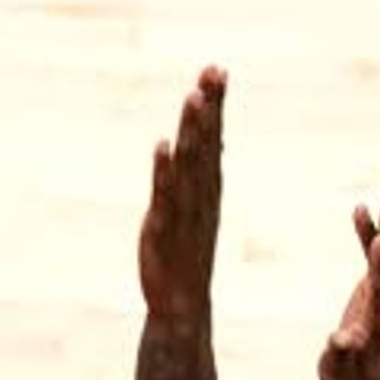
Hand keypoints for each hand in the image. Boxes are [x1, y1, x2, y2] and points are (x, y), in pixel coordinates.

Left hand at [137, 67, 226, 319]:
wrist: (181, 311)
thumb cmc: (187, 257)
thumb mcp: (198, 211)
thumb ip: (203, 173)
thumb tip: (212, 138)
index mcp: (208, 191)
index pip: (214, 140)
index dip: (216, 106)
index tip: (218, 69)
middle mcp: (200, 199)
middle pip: (206, 146)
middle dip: (209, 108)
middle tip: (212, 70)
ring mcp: (183, 216)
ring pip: (189, 167)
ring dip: (192, 132)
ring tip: (192, 98)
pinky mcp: (162, 235)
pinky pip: (164, 199)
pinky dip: (164, 173)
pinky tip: (162, 147)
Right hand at [319, 199, 379, 379]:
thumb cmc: (347, 378)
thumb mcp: (337, 372)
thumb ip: (338, 355)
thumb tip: (339, 338)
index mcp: (378, 322)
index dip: (379, 266)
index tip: (379, 242)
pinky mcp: (374, 289)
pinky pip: (373, 259)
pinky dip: (369, 237)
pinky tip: (363, 213)